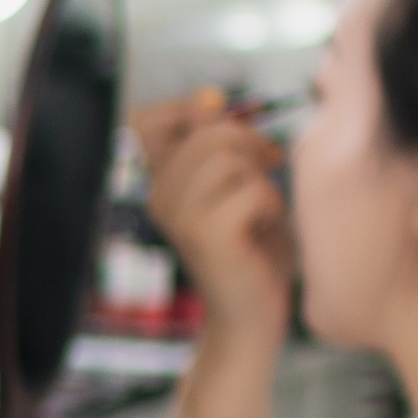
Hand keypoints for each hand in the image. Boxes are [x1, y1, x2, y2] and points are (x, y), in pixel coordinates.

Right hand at [131, 92, 293, 350]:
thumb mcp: (234, 185)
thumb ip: (219, 145)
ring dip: (261, 178)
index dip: (186, 108)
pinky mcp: (208, 236)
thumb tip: (211, 98)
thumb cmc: (252, 251)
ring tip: (261, 209)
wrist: (251, 319)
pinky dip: (272, 205)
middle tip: (269, 166)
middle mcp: (158, 198)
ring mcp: (179, 218)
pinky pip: (253, 190)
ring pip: (228, 158)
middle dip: (249, 142)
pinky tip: (264, 230)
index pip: (145, 121)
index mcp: (159, 184)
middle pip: (206, 130)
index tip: (222, 121)